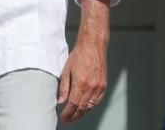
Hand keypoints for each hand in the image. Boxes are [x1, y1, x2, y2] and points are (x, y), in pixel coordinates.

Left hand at [57, 0, 108, 123]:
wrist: (93, 45)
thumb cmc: (79, 55)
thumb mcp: (66, 70)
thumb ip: (64, 87)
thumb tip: (61, 101)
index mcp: (81, 83)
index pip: (73, 104)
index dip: (67, 114)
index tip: (63, 118)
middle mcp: (92, 87)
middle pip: (82, 108)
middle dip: (74, 116)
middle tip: (68, 120)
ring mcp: (99, 86)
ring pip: (91, 106)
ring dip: (82, 113)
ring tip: (75, 116)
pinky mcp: (104, 85)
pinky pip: (97, 101)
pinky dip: (91, 106)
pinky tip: (85, 108)